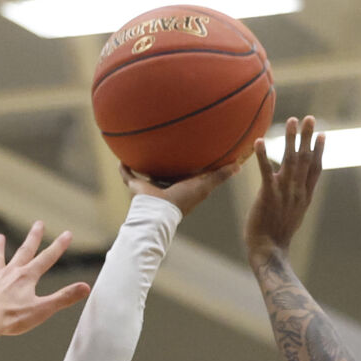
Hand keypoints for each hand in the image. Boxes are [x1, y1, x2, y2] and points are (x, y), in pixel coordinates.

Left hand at [0, 222, 89, 336]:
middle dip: (33, 237)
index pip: (47, 258)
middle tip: (38, 224)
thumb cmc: (12, 318)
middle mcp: (10, 273)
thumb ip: (64, 298)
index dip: (58, 246)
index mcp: (27, 277)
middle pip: (24, 251)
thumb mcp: (43, 309)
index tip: (67, 234)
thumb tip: (85, 288)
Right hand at [120, 158, 241, 216]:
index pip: (186, 174)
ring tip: (141, 149)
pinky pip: (129, 176)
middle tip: (165, 148)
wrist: (160, 212)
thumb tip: (239, 165)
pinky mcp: (136, 188)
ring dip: (144, 165)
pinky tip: (121, 156)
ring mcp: (150, 189)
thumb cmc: (183, 200)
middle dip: (166, 164)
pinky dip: (124, 169)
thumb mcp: (205, 185)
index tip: (191, 152)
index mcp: (180, 187)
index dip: (189, 166)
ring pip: (147, 174)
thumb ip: (220, 175)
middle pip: (165, 173)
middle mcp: (164, 187)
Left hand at [244, 115, 323, 267]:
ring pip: (290, 160)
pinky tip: (260, 141)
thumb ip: (297, 200)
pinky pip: (266, 171)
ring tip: (291, 120)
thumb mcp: (294, 216)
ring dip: (290, 139)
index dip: (319, 151)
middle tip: (309, 117)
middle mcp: (297, 191)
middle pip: (305, 159)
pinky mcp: (268, 195)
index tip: (321, 134)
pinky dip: (263, 155)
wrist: (269, 251)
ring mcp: (284, 192)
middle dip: (307, 137)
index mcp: (304, 196)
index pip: (315, 169)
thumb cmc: (277, 236)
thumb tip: (298, 192)